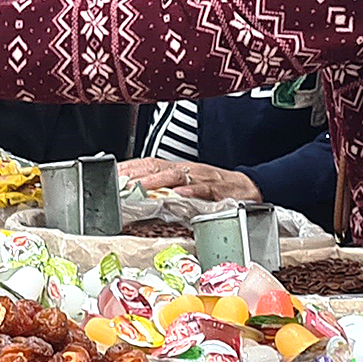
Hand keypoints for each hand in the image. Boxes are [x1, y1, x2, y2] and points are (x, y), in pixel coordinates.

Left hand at [124, 156, 257, 202]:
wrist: (250, 188)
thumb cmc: (216, 188)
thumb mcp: (188, 186)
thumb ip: (166, 190)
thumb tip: (139, 198)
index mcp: (179, 169)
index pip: (149, 163)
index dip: (130, 167)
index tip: (112, 172)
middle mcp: (188, 170)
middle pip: (157, 166)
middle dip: (137, 173)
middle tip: (119, 181)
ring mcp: (202, 178)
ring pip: (176, 176)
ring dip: (156, 181)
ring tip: (140, 187)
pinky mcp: (218, 190)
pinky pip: (202, 189)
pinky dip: (190, 192)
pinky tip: (178, 195)